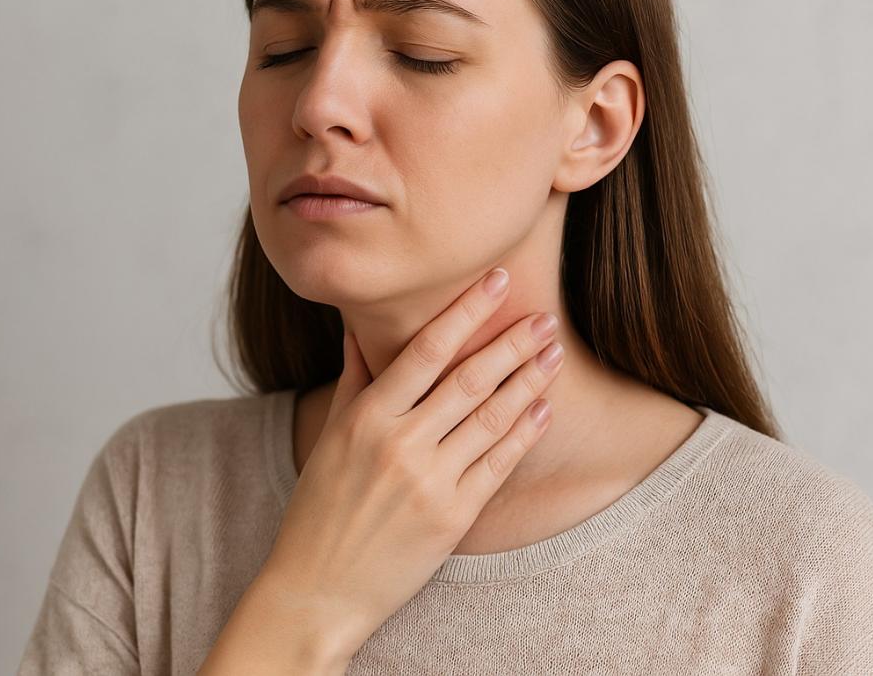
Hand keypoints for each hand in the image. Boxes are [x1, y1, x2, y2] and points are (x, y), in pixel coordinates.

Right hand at [259, 267, 563, 657]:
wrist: (318, 591)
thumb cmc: (319, 510)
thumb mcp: (330, 438)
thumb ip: (353, 380)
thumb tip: (357, 329)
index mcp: (366, 418)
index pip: (426, 350)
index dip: (465, 311)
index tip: (497, 281)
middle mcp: (400, 445)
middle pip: (469, 380)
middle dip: (512, 344)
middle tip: (545, 317)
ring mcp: (430, 482)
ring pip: (491, 419)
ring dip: (528, 382)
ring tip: (553, 354)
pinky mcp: (453, 518)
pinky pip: (498, 465)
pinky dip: (523, 434)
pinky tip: (542, 409)